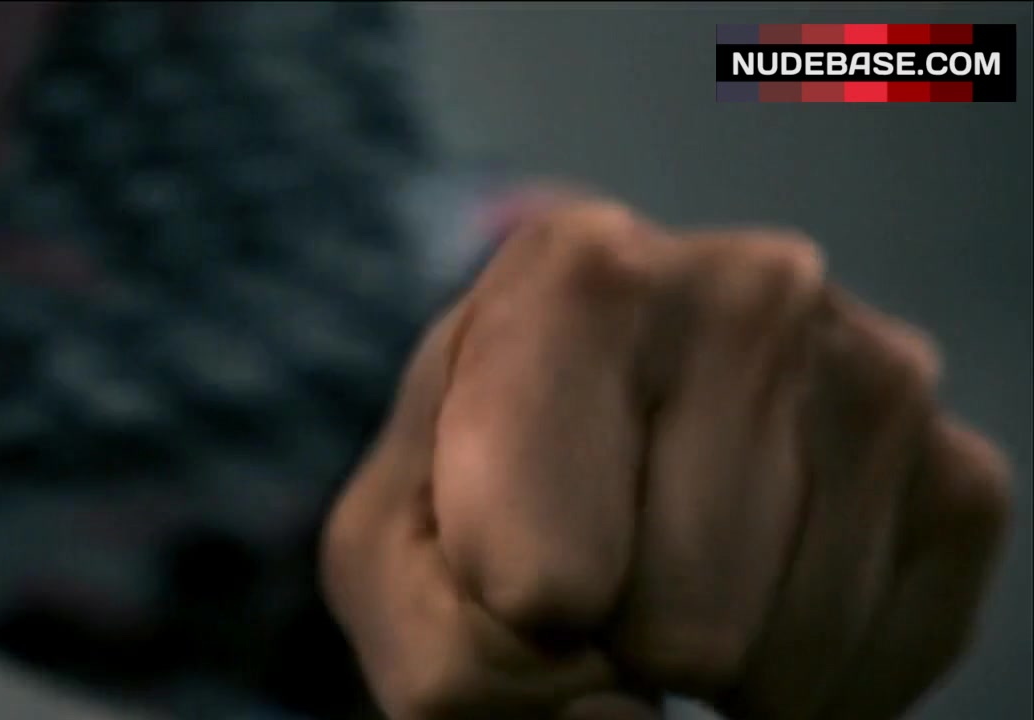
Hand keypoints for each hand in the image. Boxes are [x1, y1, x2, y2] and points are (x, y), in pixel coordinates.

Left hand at [321, 196, 1011, 719]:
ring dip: (703, 662)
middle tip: (603, 565)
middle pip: (670, 627)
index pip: (538, 574)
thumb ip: (452, 650)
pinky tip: (752, 590)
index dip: (510, 614)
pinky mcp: (960, 476)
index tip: (507, 556)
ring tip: (672, 568)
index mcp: (577, 273)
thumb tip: (630, 718)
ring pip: (773, 664)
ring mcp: (874, 374)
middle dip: (616, 636)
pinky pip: (871, 678)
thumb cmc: (479, 491)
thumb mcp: (394, 556)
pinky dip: (794, 682)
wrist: (597, 450)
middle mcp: (748, 288)